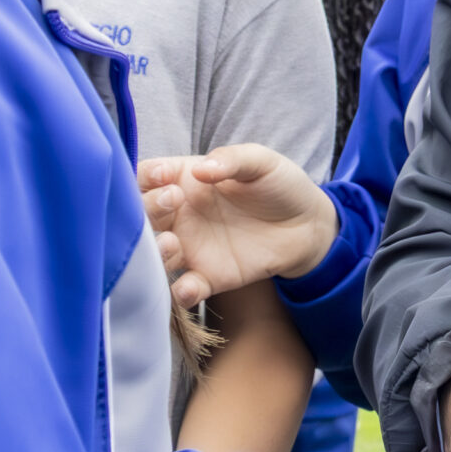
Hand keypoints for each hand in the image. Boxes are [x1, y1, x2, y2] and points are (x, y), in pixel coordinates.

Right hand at [140, 144, 338, 304]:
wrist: (308, 225)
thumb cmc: (279, 184)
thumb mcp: (260, 161)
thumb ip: (232, 159)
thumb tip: (201, 169)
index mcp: (185, 180)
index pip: (147, 176)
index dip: (146, 176)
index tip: (165, 177)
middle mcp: (179, 214)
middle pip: (142, 214)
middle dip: (147, 208)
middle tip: (172, 200)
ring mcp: (191, 247)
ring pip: (155, 255)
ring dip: (155, 252)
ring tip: (171, 242)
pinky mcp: (209, 277)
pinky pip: (184, 289)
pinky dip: (181, 292)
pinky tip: (191, 286)